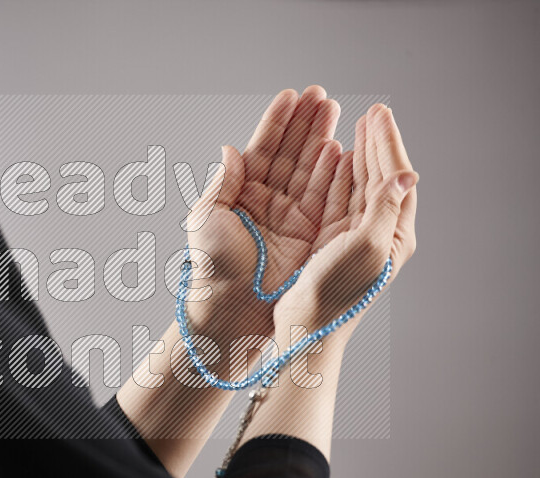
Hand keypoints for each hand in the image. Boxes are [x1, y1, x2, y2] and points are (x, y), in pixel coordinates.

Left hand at [186, 86, 343, 342]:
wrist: (232, 307)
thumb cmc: (213, 266)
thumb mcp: (208, 217)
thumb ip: (223, 182)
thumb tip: (230, 149)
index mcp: (240, 194)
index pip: (262, 150)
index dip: (276, 123)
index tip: (290, 96)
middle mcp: (267, 201)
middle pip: (291, 154)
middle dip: (305, 124)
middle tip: (321, 95)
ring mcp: (290, 216)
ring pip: (310, 170)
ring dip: (322, 140)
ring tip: (335, 111)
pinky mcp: (309, 233)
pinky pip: (324, 196)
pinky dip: (334, 172)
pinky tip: (343, 148)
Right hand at [274, 103, 418, 344]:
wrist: (307, 325)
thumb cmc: (336, 293)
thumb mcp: (366, 248)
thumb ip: (385, 209)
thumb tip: (407, 174)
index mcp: (394, 235)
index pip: (396, 177)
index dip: (388, 144)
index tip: (379, 115)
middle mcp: (379, 232)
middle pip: (381, 176)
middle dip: (377, 143)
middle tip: (372, 113)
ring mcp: (356, 235)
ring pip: (360, 184)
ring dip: (359, 153)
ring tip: (357, 127)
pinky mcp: (333, 239)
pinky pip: (340, 198)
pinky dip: (339, 174)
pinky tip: (338, 159)